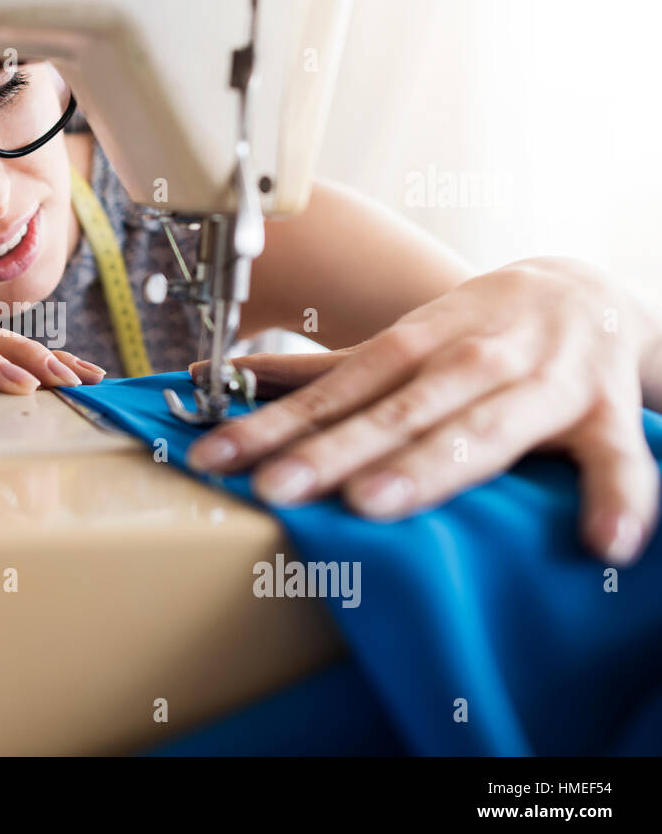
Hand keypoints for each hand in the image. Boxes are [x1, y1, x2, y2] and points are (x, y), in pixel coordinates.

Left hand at [187, 258, 661, 564]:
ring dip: (429, 466)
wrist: (589, 291)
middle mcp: (470, 362)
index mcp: (413, 344)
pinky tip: (602, 542)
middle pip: (393, 412)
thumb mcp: (402, 336)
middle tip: (277, 487)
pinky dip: (617, 496)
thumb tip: (223, 376)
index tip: (217, 457)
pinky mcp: (605, 416)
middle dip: (334, 451)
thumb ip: (323, 371)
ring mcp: (539, 387)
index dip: (272, 425)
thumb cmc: (477, 327)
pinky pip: (615, 460)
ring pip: (481, 430)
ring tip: (375, 502)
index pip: (332, 391)